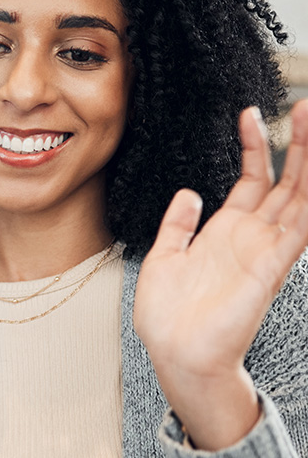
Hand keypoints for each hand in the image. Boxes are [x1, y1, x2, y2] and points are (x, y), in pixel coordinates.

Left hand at [134, 100, 307, 449]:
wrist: (177, 352)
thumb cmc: (168, 315)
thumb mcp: (162, 257)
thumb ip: (177, 224)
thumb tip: (190, 191)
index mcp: (224, 232)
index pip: (250, 180)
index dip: (253, 146)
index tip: (248, 113)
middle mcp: (251, 236)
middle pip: (284, 180)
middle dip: (296, 142)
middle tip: (303, 104)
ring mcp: (266, 248)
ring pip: (299, 193)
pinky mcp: (274, 263)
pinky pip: (302, 223)